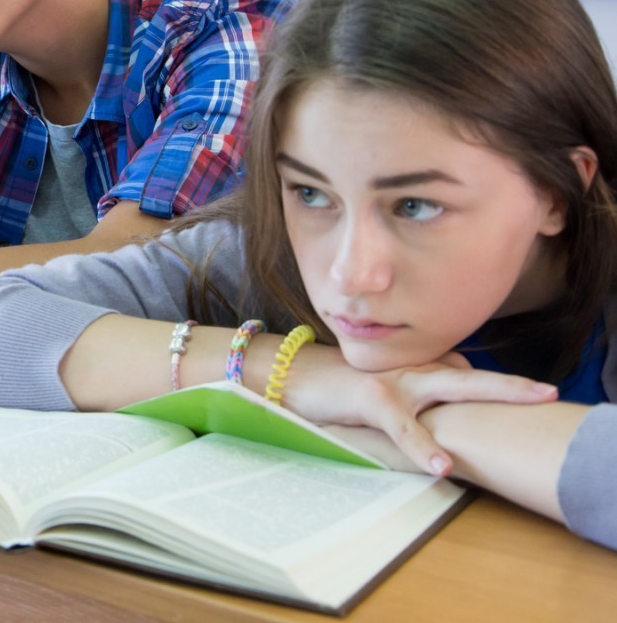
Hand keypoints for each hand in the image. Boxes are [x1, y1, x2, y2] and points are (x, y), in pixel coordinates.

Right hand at [283, 344, 557, 475]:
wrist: (288, 376)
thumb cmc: (335, 390)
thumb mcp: (380, 394)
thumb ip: (412, 401)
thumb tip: (437, 427)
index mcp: (415, 370)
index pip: (464, 373)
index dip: (493, 388)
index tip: (520, 400)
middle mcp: (411, 369)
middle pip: (470, 374)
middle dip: (510, 385)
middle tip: (545, 393)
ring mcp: (394, 380)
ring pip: (450, 388)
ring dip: (491, 394)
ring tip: (527, 402)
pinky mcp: (371, 398)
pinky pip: (403, 427)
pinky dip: (421, 446)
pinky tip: (440, 464)